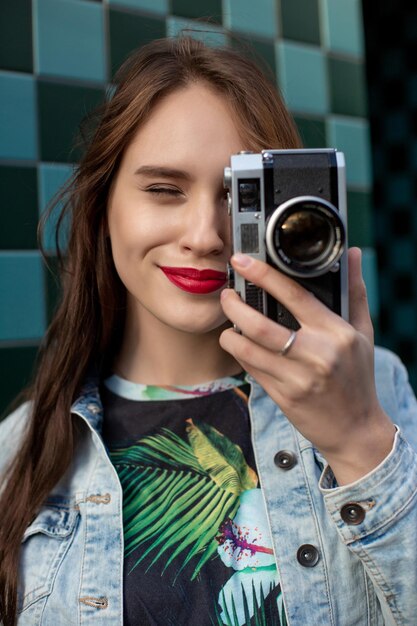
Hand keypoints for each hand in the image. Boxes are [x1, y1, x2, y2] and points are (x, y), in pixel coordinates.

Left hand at [219, 248, 395, 484]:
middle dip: (234, 306)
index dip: (264, 275)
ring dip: (230, 335)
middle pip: (261, 325)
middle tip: (226, 295)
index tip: (242, 262)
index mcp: (336, 333)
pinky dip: (240, 355)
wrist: (356, 429)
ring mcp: (298, 378)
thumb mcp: (363, 333)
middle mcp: (316, 354)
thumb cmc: (359, 377)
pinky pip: (252, 370)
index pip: (295, 295)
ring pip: (249, 350)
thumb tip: (353, 253)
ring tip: (227, 325)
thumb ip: (354, 292)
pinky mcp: (284, 397)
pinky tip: (239, 346)